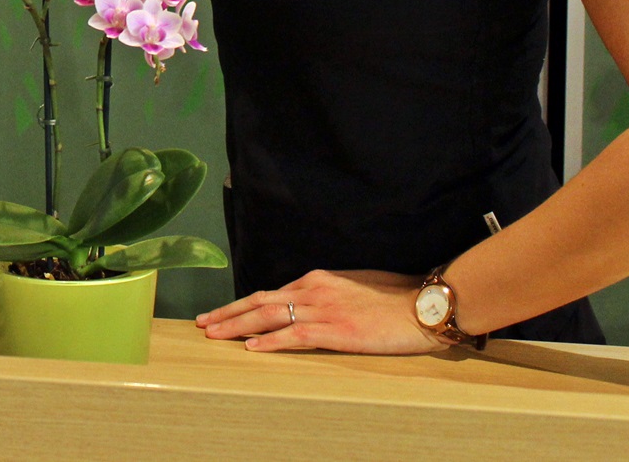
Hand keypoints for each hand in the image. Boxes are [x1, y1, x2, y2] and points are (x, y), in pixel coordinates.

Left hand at [195, 269, 440, 354]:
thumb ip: (329, 295)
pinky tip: (252, 348)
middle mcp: (314, 289)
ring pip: (270, 316)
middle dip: (229, 313)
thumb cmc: (396, 298)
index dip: (243, 304)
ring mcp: (324, 309)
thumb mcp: (354, 288)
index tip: (222, 313)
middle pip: (260, 301)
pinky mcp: (337, 330)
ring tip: (214, 334)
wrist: (425, 304)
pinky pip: (295, 335)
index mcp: (318, 280)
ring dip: (238, 326)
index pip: (271, 292)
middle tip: (203, 324)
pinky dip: (271, 341)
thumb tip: (310, 306)